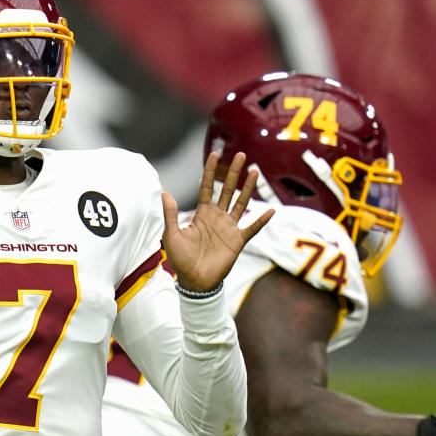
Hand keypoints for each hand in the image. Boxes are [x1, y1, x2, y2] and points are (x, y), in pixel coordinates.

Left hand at [162, 151, 273, 291]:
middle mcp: (217, 217)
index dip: (211, 171)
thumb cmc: (181, 259)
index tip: (215, 154)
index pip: (207, 187)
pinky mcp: (238, 241)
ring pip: (241, 203)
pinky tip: (271, 210)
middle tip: (241, 155)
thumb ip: (170, 214)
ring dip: (248, 189)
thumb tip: (164, 192)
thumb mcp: (172, 235)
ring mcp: (229, 228)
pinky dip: (261, 220)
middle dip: (233, 173)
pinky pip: (252, 229)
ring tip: (254, 171)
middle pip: (227, 190)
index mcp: (202, 214)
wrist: (194, 281)